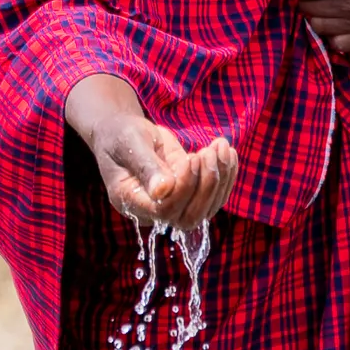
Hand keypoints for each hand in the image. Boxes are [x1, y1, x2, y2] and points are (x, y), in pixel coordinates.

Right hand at [65, 74, 237, 228]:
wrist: (123, 132)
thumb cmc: (121, 135)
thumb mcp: (130, 144)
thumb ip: (146, 166)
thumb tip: (163, 190)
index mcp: (130, 200)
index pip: (165, 210)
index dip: (184, 188)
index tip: (191, 157)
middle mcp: (152, 210)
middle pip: (189, 217)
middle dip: (206, 185)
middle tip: (208, 152)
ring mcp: (172, 204)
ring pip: (206, 208)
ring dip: (220, 177)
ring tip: (221, 146)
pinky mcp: (188, 193)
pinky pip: (213, 196)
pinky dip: (226, 175)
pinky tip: (228, 152)